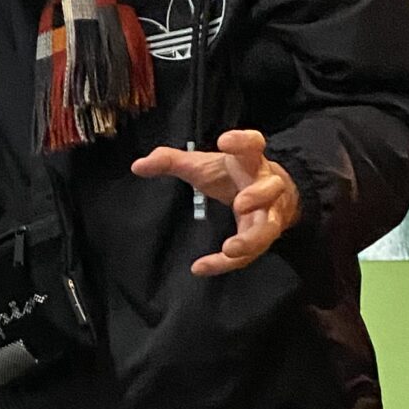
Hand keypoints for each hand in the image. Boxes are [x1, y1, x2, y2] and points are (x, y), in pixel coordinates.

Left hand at [130, 128, 301, 275]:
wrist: (265, 196)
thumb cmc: (230, 176)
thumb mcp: (201, 165)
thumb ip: (171, 162)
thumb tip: (137, 165)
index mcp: (250, 161)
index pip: (253, 145)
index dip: (242, 141)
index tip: (224, 141)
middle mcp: (265, 186)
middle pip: (270, 189)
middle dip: (258, 195)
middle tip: (241, 203)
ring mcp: (268, 214)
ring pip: (267, 227)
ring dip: (251, 238)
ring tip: (230, 248)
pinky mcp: (261, 238)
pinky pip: (247, 254)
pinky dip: (224, 263)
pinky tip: (200, 268)